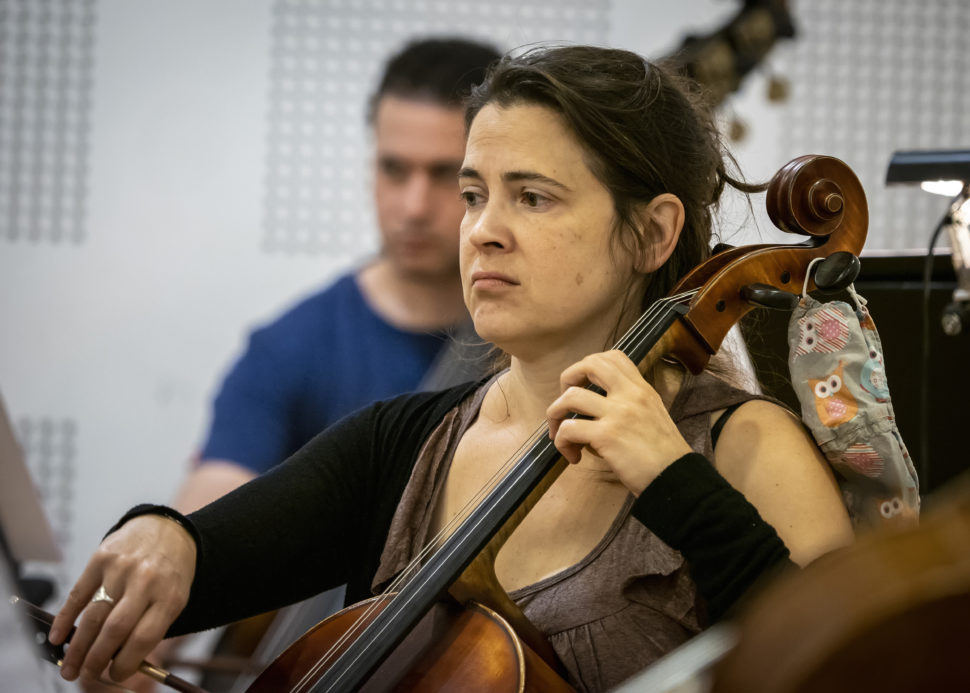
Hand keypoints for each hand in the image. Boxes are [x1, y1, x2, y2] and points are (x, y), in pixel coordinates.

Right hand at [49, 514, 196, 684]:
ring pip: (94, 615)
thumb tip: (118, 662)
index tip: (115, 675)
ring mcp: (122, 568)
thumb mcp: (175, 599)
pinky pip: (79, 593)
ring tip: (69, 666)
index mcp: (170, 596)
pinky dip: (65, 618)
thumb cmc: (170, 572)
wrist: (168, 529)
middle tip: (85, 675)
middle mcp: (146, 581)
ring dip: (78, 646)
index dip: (126, 663)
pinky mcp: (101, 558)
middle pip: (115, 629)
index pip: (144, 637)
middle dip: (96, 659)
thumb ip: (151, 627)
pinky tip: (57, 636)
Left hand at [546, 350, 691, 494]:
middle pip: (589, 364)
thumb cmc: (664, 456)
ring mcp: (618, 413)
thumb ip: (629, 407)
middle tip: (566, 404)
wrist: (677, 479)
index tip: (583, 387)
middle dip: (567, 379)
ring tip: (561, 436)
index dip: (589, 367)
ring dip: (556, 415)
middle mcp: (630, 395)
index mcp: (642, 389)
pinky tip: (573, 457)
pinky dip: (562, 443)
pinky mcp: (607, 435)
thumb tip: (595, 413)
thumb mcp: (653, 417)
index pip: (613, 357)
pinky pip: (569, 429)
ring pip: (570, 397)